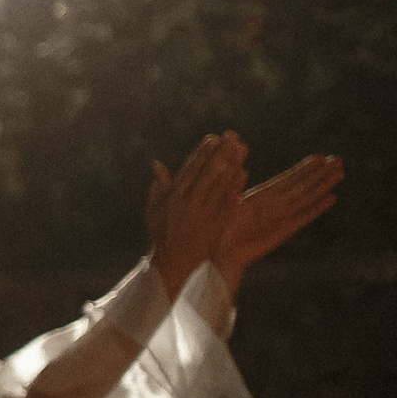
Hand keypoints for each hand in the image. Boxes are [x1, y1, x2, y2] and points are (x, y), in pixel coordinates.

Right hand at [146, 133, 246, 297]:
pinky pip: (228, 201)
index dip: (202, 153)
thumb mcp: (154, 209)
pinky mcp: (217, 223)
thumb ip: (159, 186)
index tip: (213, 137)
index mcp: (173, 198)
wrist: (175, 261)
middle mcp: (189, 204)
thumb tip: (158, 164)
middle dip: (221, 153)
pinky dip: (236, 186)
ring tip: (242, 147)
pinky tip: (243, 172)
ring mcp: (205, 213)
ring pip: (221, 184)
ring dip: (233, 164)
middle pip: (208, 173)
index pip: (190, 170)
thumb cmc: (162, 232)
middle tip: (232, 136)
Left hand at [214, 152, 340, 290]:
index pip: (288, 178)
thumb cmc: (218, 227)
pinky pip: (305, 217)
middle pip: (302, 185)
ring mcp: (281, 217)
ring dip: (323, 185)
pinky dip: (317, 208)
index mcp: (261, 196)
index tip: (320, 157)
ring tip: (340, 171)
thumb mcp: (225, 203)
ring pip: (307, 198)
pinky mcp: (285, 231)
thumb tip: (240, 169)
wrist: (221, 253)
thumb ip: (235, 186)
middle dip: (320, 173)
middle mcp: (274, 204)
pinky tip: (331, 198)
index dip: (304, 168)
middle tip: (338, 159)